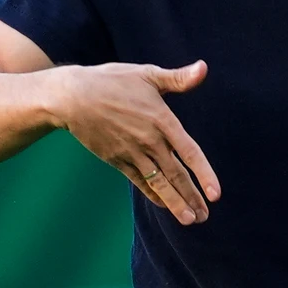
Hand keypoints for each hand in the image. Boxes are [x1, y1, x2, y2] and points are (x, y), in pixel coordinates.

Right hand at [49, 61, 220, 224]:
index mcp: (162, 120)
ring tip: (190, 219)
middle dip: (192, 197)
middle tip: (205, 217)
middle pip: (176, 175)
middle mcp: (149, 141)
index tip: (215, 194)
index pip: (189, 152)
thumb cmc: (112, 81)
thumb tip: (204, 68)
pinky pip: (139, 181)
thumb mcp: (147, 74)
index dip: (204, 174)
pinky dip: (153, 194)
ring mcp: (132, 153)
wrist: (72, 97)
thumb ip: (178, 78)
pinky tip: (165, 205)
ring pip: (159, 183)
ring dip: (175, 203)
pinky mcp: (117, 160)